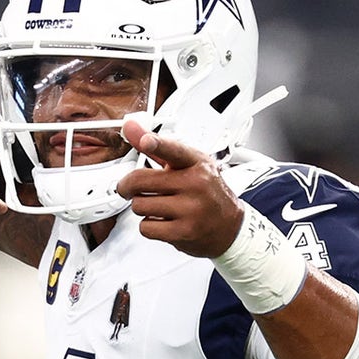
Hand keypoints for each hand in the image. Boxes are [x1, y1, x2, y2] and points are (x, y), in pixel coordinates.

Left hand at [116, 120, 243, 257]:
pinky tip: (163, 221)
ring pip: (139, 205)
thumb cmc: (205, 192)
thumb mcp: (186, 164)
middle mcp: (195, 184)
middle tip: (129, 188)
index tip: (146, 140)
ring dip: (142, 208)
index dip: (157, 144)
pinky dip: (149, 226)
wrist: (230, 226)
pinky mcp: (185, 231)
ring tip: (157, 206)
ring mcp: (191, 209)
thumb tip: (130, 127)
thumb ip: (156, 147)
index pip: (174, 150)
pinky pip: (146, 228)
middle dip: (128, 187)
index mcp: (195, 163)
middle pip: (140, 181)